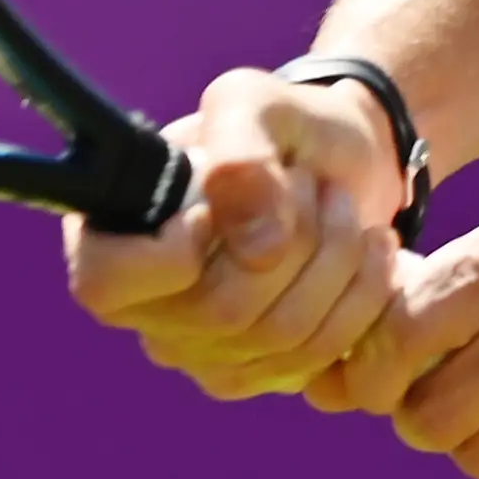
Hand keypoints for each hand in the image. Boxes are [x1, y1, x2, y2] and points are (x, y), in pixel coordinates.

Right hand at [64, 67, 410, 403]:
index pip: (107, 285)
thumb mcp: (251, 104)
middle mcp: (145, 311)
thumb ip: (240, 153)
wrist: (341, 161)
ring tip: (342, 204)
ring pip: (280, 335)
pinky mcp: (264, 374)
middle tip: (311, 182)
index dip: (172, 251)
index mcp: (109, 241)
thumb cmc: (278, 126)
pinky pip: (321, 355)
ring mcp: (203, 354)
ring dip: (336, 256)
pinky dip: (363, 292)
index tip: (216, 205)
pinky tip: (371, 247)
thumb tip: (257, 248)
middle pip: (220, 312)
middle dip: (292, 235)